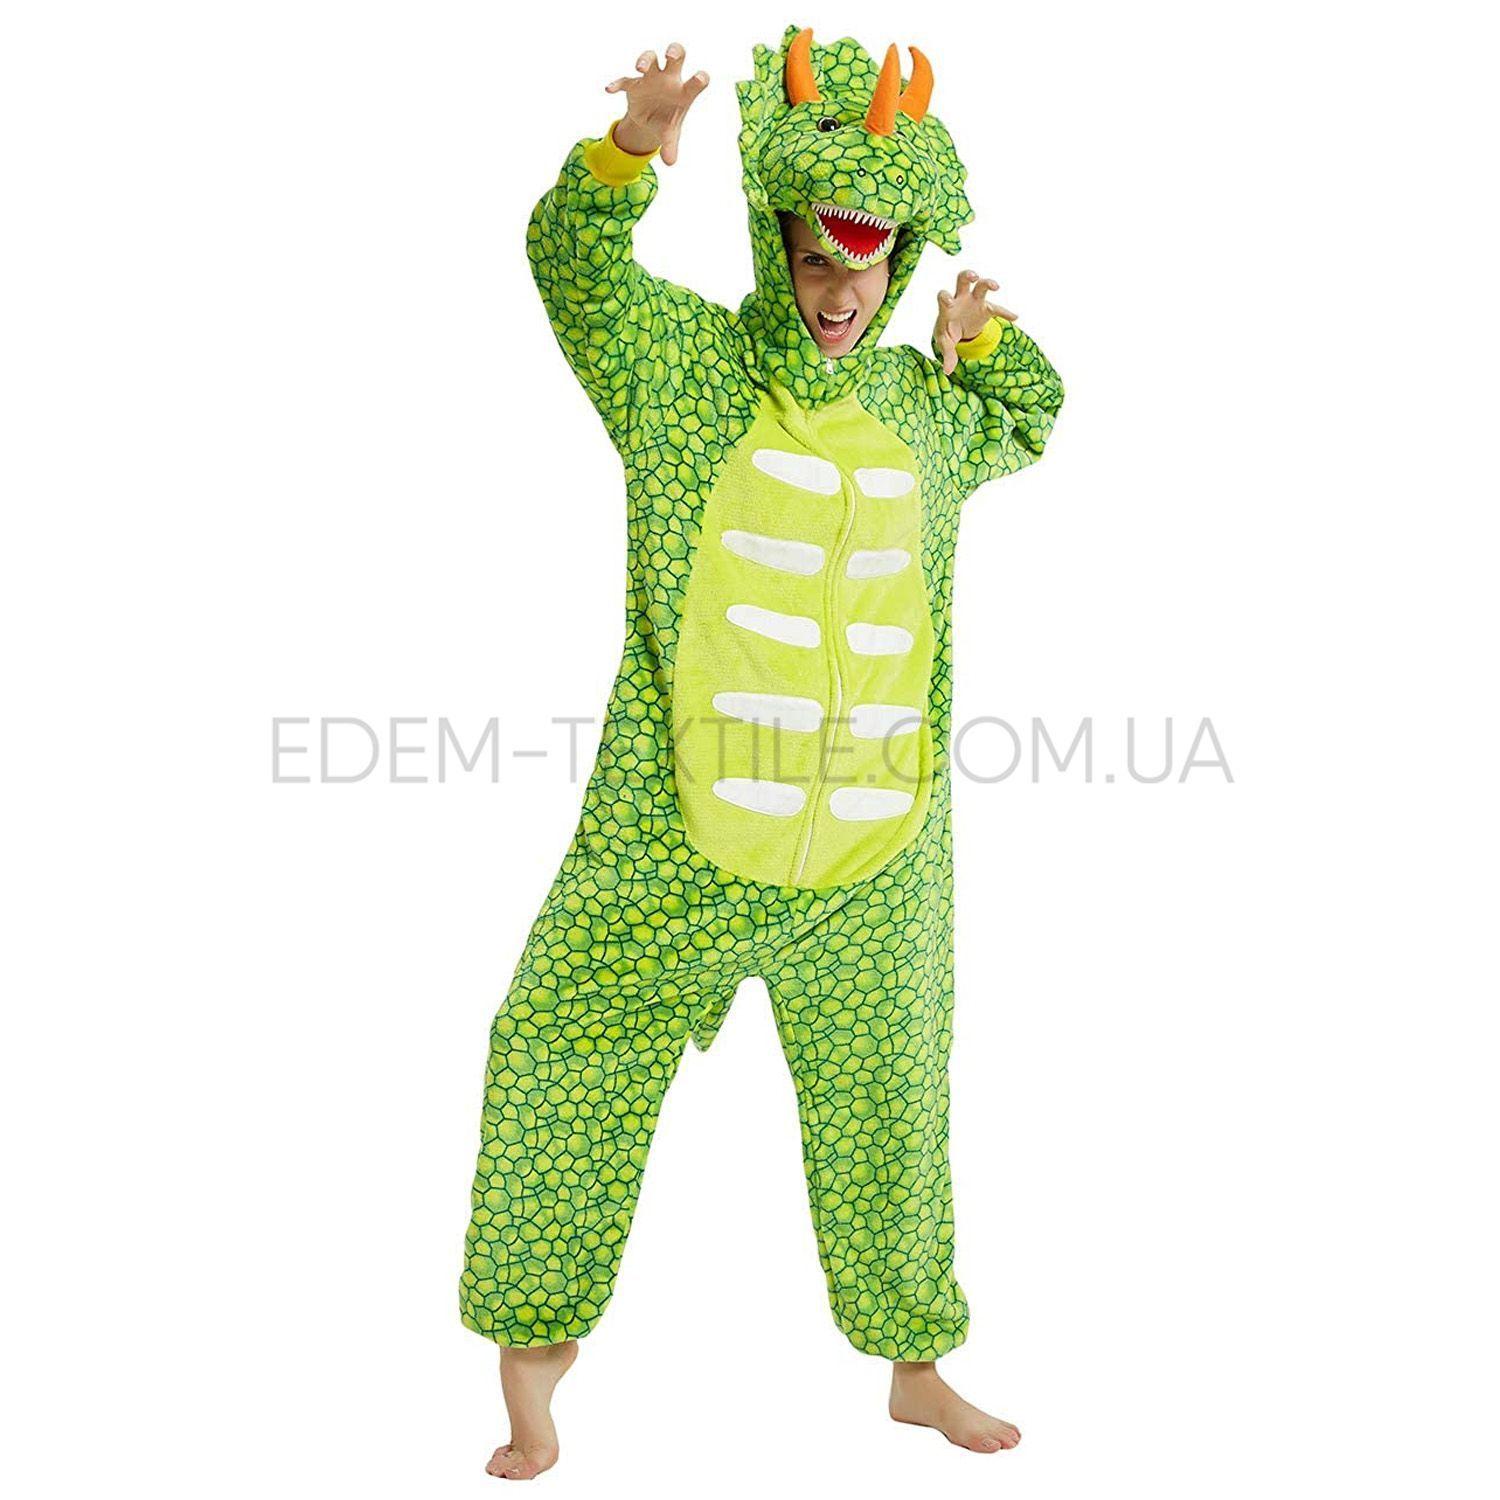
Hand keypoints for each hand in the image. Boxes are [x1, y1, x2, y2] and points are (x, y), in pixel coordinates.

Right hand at [604, 43, 709, 165]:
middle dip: (674, 51)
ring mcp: (651, 79)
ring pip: (650, 59)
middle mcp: (669, 79)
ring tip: (639, 68)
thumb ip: (671, 146)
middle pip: (676, 56)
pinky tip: (610, 89)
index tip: (699, 79)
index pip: (697, 82)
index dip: (700, 79)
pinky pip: (624, 80)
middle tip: (670, 55)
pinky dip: (617, 83)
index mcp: (683, 92)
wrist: (650, 119)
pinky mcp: (634, 84)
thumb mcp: (669, 135)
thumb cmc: (666, 121)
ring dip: (645, 60)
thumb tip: (670, 162)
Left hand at [934, 270, 1016, 374]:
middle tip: (973, 276)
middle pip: (962, 279)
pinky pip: (998, 309)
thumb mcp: (945, 343)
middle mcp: (961, 299)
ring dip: (988, 283)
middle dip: (968, 275)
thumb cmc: (948, 332)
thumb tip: (948, 371)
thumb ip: (947, 355)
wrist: (958, 330)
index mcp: (947, 306)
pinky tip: (1015, 318)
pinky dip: (1006, 313)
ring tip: (995, 287)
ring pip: (981, 286)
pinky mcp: (986, 309)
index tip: (949, 300)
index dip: (945, 296)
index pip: (943, 296)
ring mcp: (975, 302)